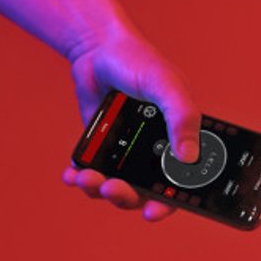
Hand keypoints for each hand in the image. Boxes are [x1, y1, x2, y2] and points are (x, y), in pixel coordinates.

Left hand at [61, 16, 200, 222]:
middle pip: (143, 192)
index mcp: (178, 141)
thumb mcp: (167, 85)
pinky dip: (80, 178)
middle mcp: (153, 153)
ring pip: (115, 187)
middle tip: (111, 189)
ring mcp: (125, 152)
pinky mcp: (100, 148)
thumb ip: (183, 118)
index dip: (169, 203)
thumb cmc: (139, 61)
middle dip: (125, 197)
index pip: (179, 184)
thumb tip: (189, 157)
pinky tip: (72, 174)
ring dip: (99, 190)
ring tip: (85, 179)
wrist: (97, 48)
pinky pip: (92, 172)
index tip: (152, 212)